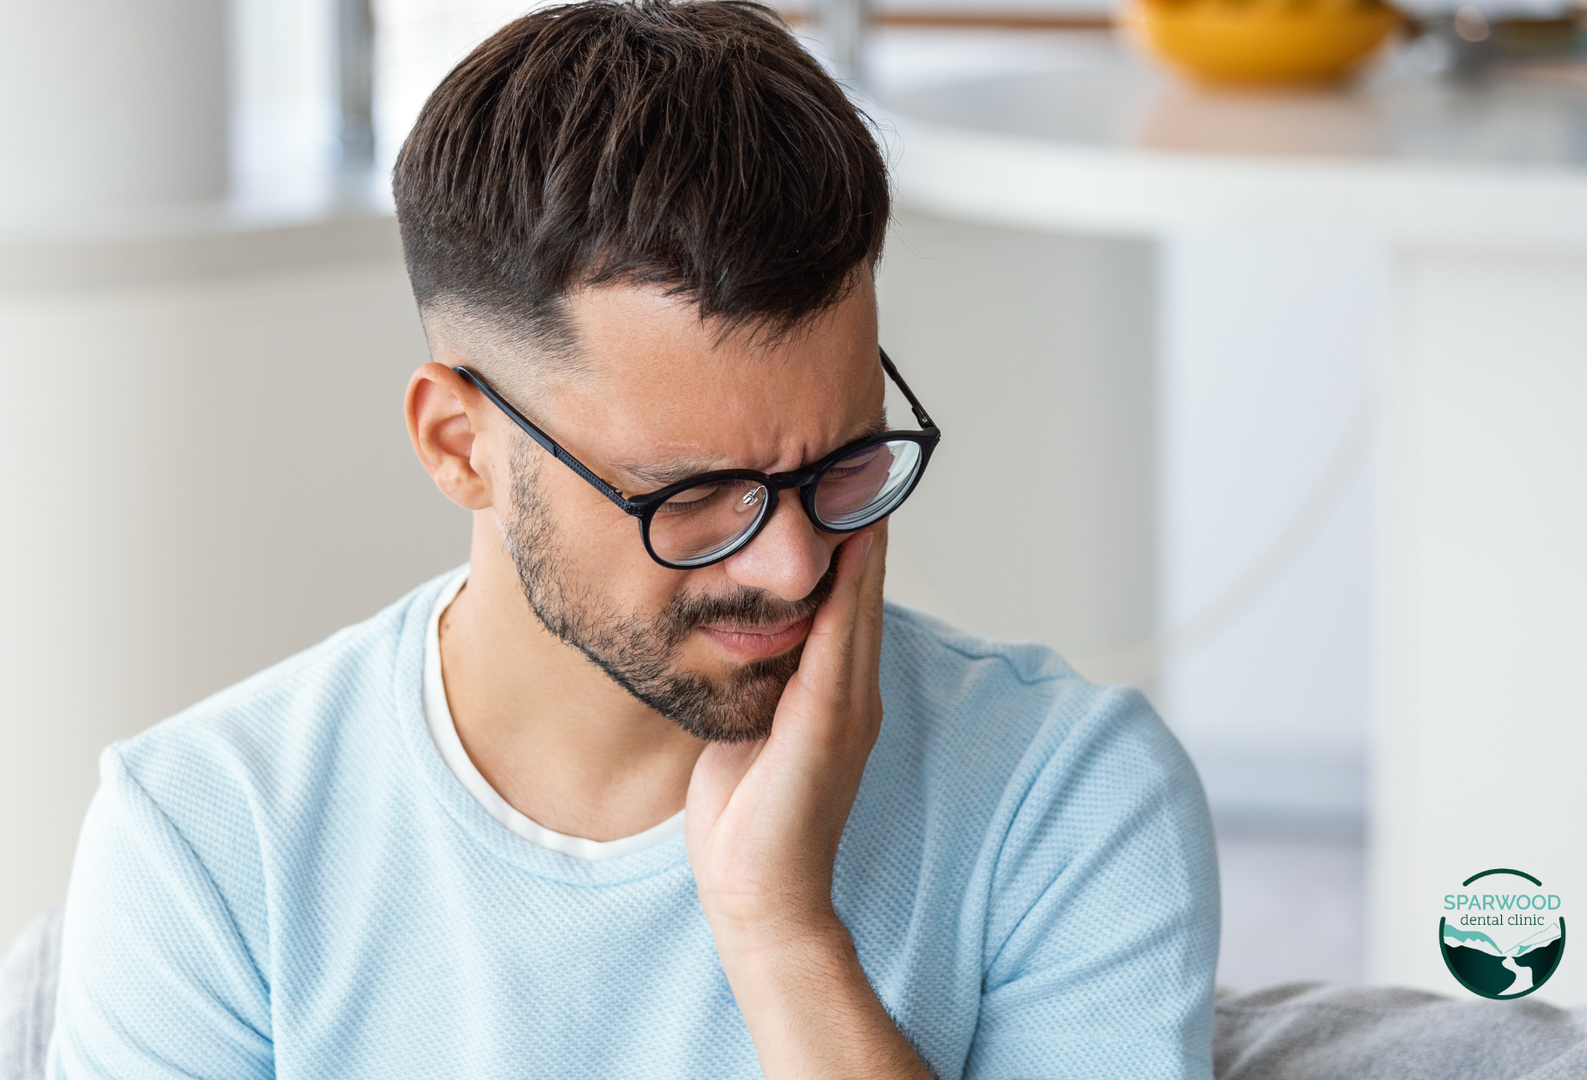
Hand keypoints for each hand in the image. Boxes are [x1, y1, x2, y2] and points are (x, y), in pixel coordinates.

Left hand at [685, 525, 929, 1079]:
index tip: (828, 480)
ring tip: (854, 479)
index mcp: (832, 692)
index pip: (842, 600)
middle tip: (852, 454)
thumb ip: (752, 679)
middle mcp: (852, 692)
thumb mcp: (743, 727)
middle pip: (860, 591)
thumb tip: (726, 631)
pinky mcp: (831, 726)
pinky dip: (847, 594)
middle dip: (857, 526)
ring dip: (859, 544)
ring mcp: (849, 709)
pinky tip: (847, 551)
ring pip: (858, 606)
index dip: (842, 542)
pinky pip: (841, 644)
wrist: (758, 897)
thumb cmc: (744, 821)